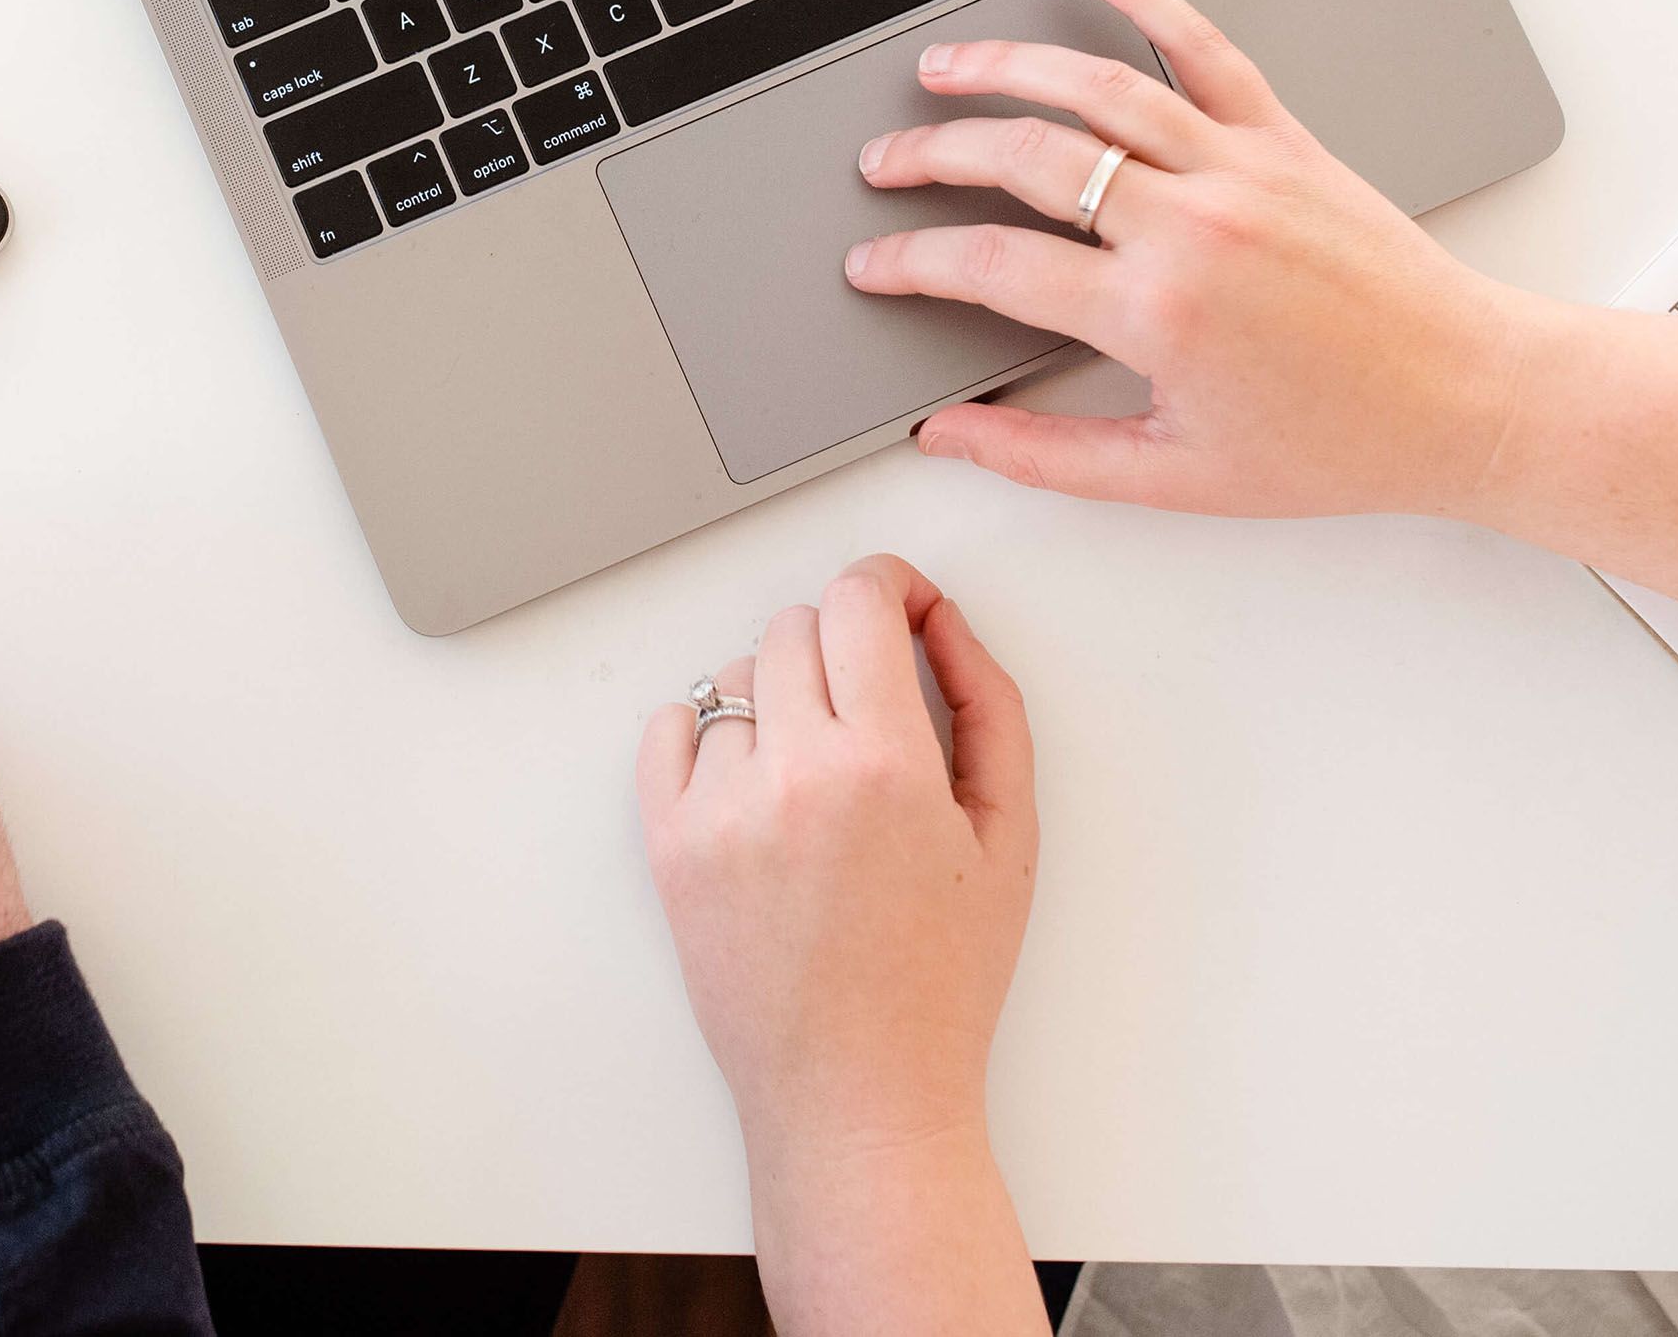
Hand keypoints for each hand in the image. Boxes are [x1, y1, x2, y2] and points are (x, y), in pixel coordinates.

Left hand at [637, 556, 1043, 1335]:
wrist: (856, 1093)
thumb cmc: (940, 980)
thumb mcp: (1009, 838)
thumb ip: (989, 709)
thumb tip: (944, 624)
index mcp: (885, 765)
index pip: (859, 600)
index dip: (887, 585)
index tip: (897, 604)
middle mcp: (793, 775)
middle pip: (795, 626)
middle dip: (840, 645)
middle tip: (870, 705)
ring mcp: (720, 810)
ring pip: (737, 679)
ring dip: (781, 700)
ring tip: (819, 774)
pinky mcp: (668, 846)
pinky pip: (669, 730)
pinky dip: (707, 736)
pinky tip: (753, 781)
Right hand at [848, 0, 1555, 523]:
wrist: (1469, 397)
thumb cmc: (1340, 444)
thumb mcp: (1178, 478)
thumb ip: (1046, 455)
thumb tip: (949, 436)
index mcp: (1157, 313)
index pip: (991, 265)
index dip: (912, 262)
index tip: (873, 265)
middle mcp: (1191, 224)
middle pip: (1024, 158)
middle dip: (933, 154)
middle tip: (883, 163)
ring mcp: (1240, 167)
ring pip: (1095, 88)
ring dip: (1004, 67)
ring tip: (943, 69)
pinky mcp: (1286, 138)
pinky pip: (1201, 48)